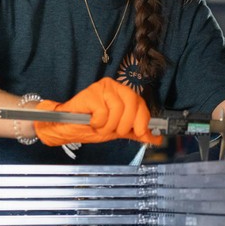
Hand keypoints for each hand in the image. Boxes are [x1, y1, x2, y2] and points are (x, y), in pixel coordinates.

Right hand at [34, 78, 160, 146]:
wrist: (67, 129)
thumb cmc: (90, 127)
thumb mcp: (118, 131)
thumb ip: (136, 132)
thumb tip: (157, 139)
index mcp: (122, 93)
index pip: (141, 102)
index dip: (142, 119)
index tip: (138, 132)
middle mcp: (113, 86)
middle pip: (132, 103)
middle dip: (124, 123)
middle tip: (113, 130)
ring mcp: (101, 88)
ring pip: (118, 110)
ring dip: (108, 125)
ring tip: (98, 125)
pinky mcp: (90, 93)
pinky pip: (103, 113)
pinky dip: (97, 123)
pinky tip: (90, 121)